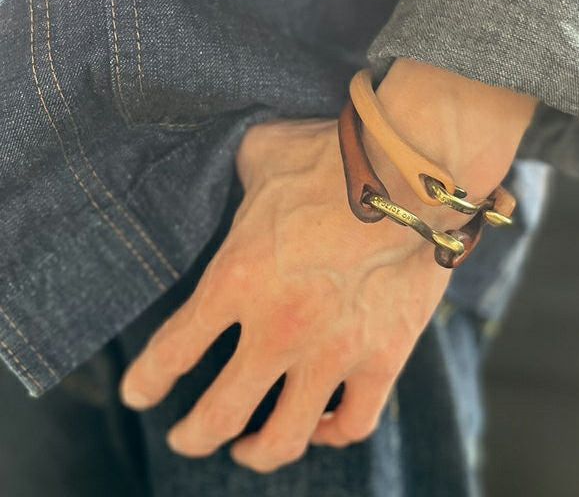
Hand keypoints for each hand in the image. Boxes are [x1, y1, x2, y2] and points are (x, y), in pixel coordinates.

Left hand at [119, 59, 537, 473]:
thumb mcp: (263, 154)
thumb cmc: (332, 157)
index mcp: (235, 279)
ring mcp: (332, 351)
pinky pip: (354, 423)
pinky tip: (323, 422)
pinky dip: (333, 432)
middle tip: (187, 438)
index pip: (171, 354)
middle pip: (217, 417)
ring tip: (249, 448)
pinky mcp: (383, 356)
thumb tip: (233, 162)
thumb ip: (238, 172)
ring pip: (283, 438)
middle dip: (192, 437)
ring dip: (257, 452)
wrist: (409, 172)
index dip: (147, 383)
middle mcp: (277, 328)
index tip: (140, 395)